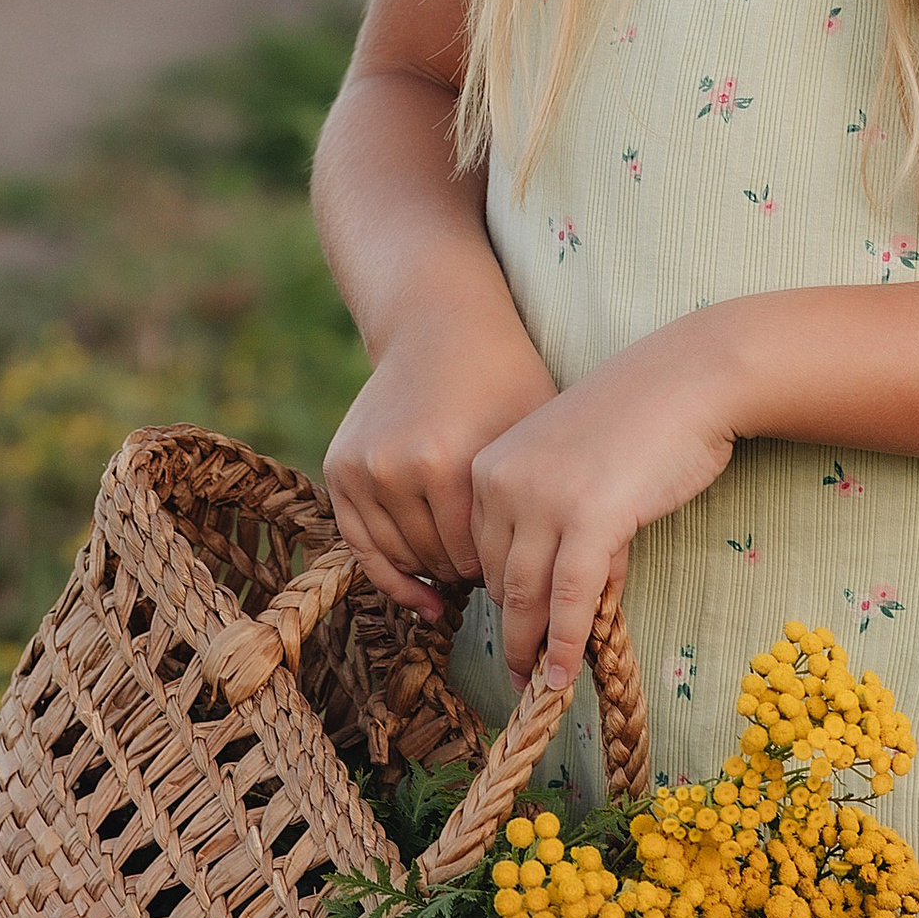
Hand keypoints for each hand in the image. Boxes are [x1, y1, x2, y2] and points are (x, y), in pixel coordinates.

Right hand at [324, 299, 556, 614]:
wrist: (438, 326)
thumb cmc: (503, 378)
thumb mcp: (535, 431)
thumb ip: (546, 500)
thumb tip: (579, 579)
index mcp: (446, 462)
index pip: (473, 556)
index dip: (501, 573)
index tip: (523, 575)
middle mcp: (395, 468)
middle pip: (435, 558)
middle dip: (468, 574)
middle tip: (496, 577)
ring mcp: (362, 468)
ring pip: (398, 554)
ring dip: (432, 572)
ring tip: (466, 575)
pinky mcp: (339, 468)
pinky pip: (360, 542)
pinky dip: (390, 573)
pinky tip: (423, 591)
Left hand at [468, 312, 745, 685]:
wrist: (691, 378)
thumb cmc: (643, 417)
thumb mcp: (578, 466)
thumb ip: (564, 521)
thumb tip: (577, 592)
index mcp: (491, 464)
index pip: (482, 549)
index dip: (505, 594)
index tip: (520, 627)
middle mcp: (503, 480)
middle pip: (496, 577)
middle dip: (514, 629)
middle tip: (522, 671)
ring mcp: (543, 498)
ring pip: (526, 594)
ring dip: (533, 647)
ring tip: (541, 684)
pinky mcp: (589, 517)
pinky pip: (570, 596)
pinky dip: (566, 642)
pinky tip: (564, 675)